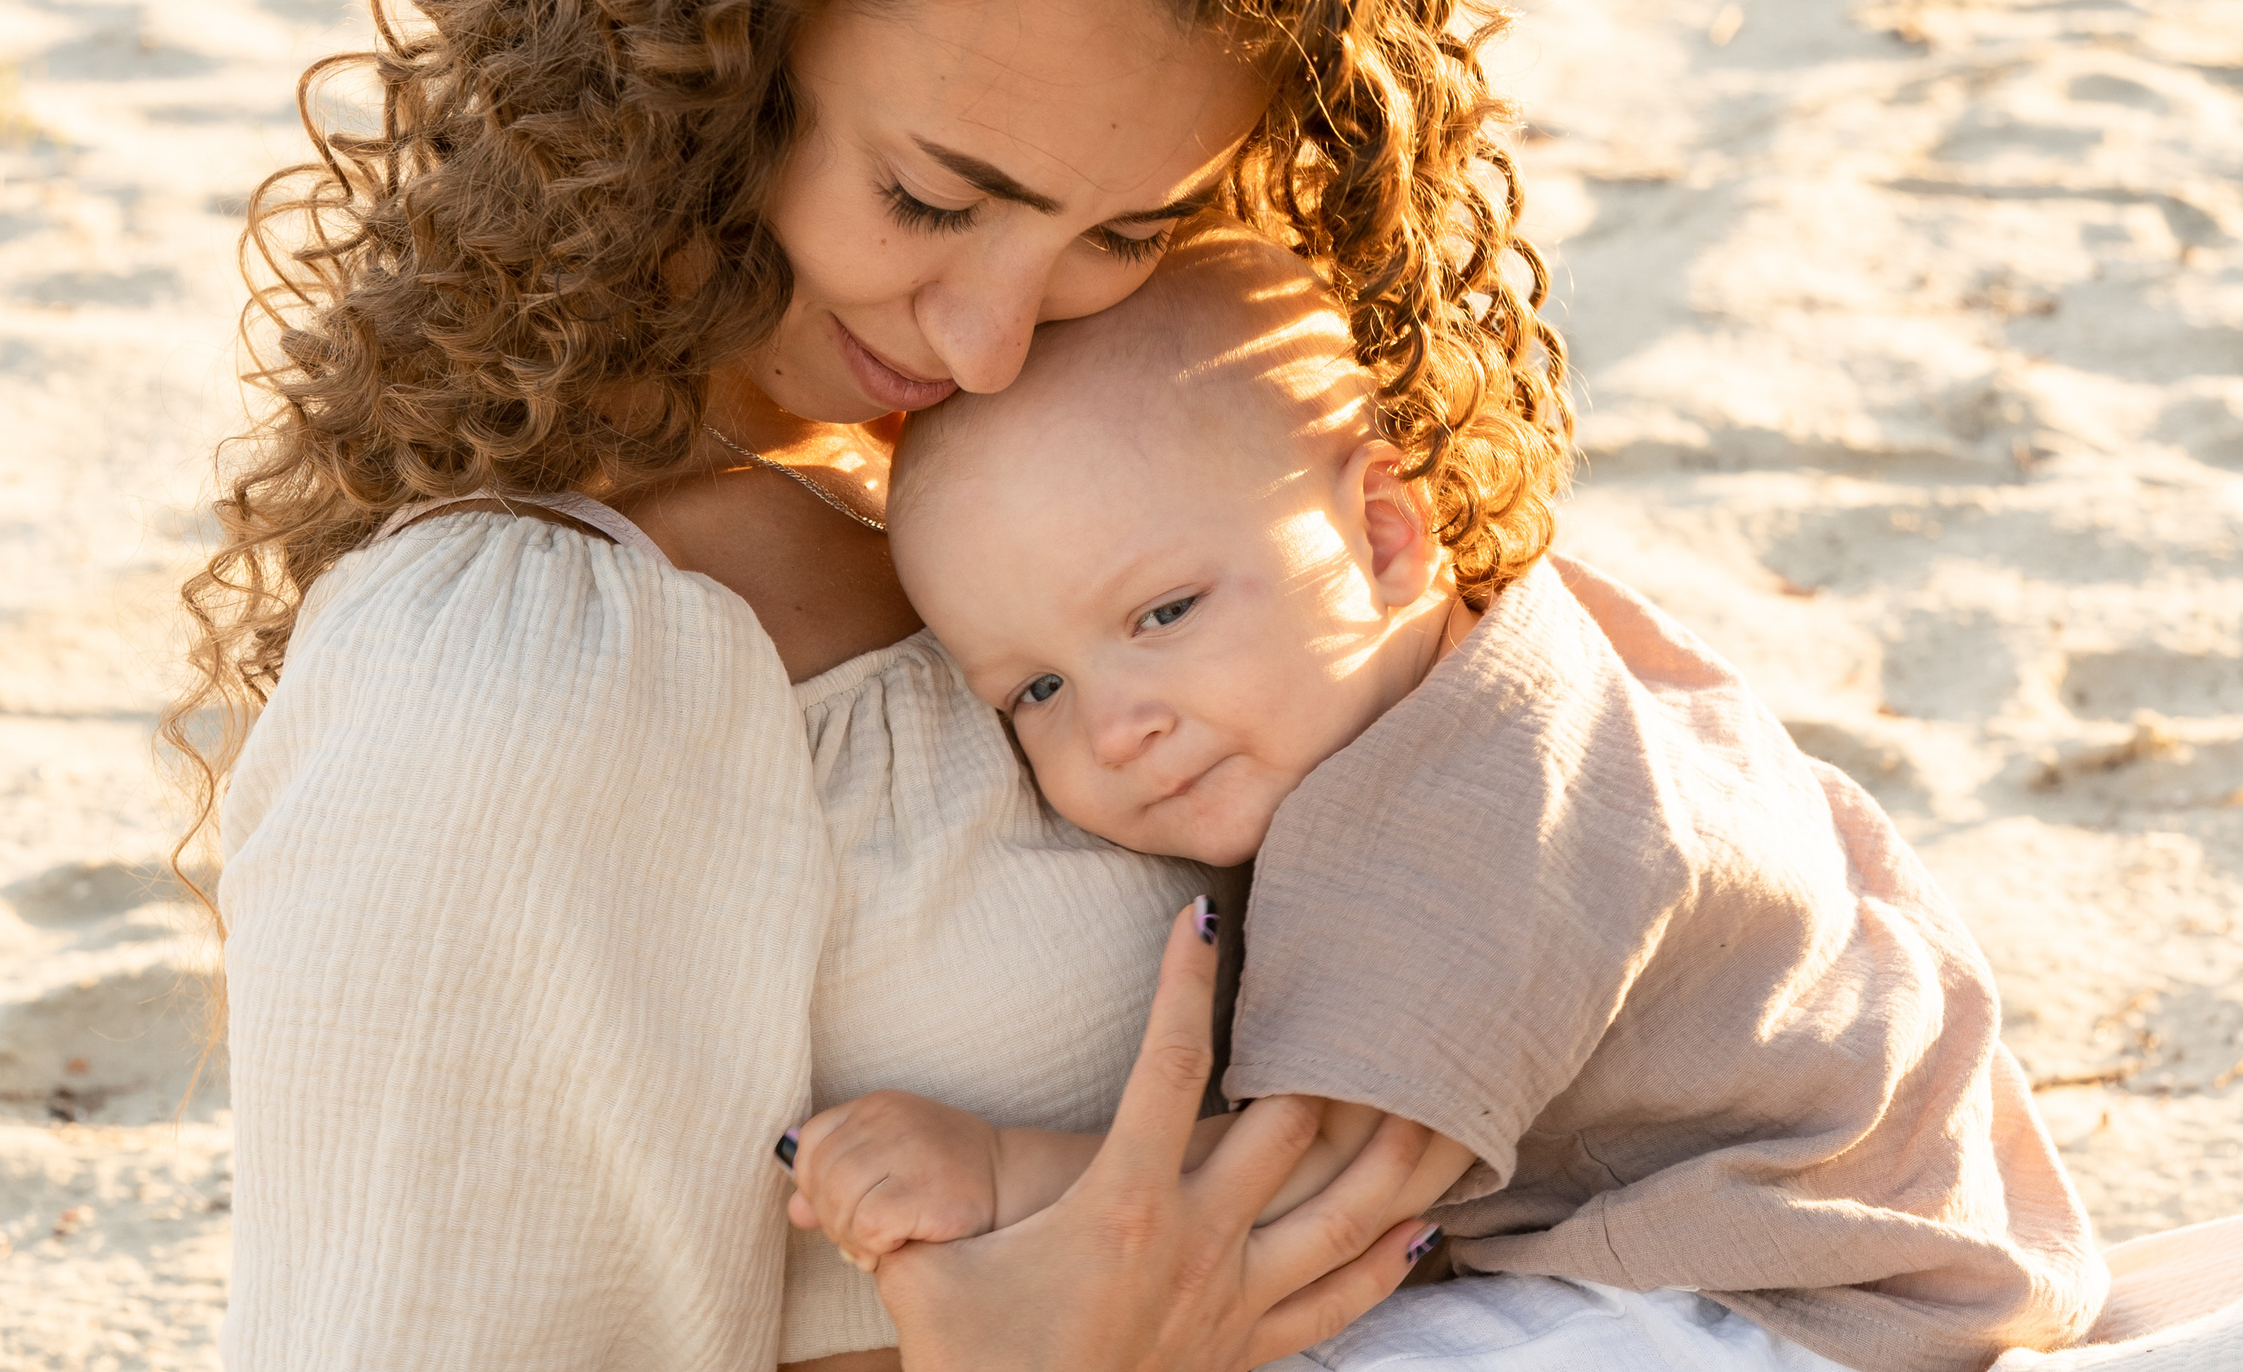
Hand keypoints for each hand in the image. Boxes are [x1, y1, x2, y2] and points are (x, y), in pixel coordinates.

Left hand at [785, 1091, 1003, 1271]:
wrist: (1011, 1181)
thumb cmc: (945, 1176)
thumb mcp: (888, 1164)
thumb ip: (838, 1182)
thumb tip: (794, 1210)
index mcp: (876, 1105)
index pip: (814, 1141)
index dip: (815, 1183)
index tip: (841, 1207)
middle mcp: (888, 1119)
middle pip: (824, 1179)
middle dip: (834, 1221)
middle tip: (862, 1239)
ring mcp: (908, 1149)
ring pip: (841, 1205)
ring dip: (852, 1239)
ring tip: (878, 1246)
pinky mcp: (924, 1188)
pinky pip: (868, 1227)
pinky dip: (873, 1248)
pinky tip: (896, 1247)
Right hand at [872, 897, 1437, 1371]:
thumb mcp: (926, 1283)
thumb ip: (887, 1212)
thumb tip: (806, 1150)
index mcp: (1124, 1205)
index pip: (1166, 1068)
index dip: (1185, 986)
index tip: (1203, 915)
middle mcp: (1198, 1242)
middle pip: (1289, 1129)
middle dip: (1329, 1058)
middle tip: (1366, 987)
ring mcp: (1233, 1302)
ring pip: (1340, 1212)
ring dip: (1389, 1151)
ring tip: (1436, 1090)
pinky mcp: (1246, 1353)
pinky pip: (1338, 1302)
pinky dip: (1387, 1258)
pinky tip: (1427, 1221)